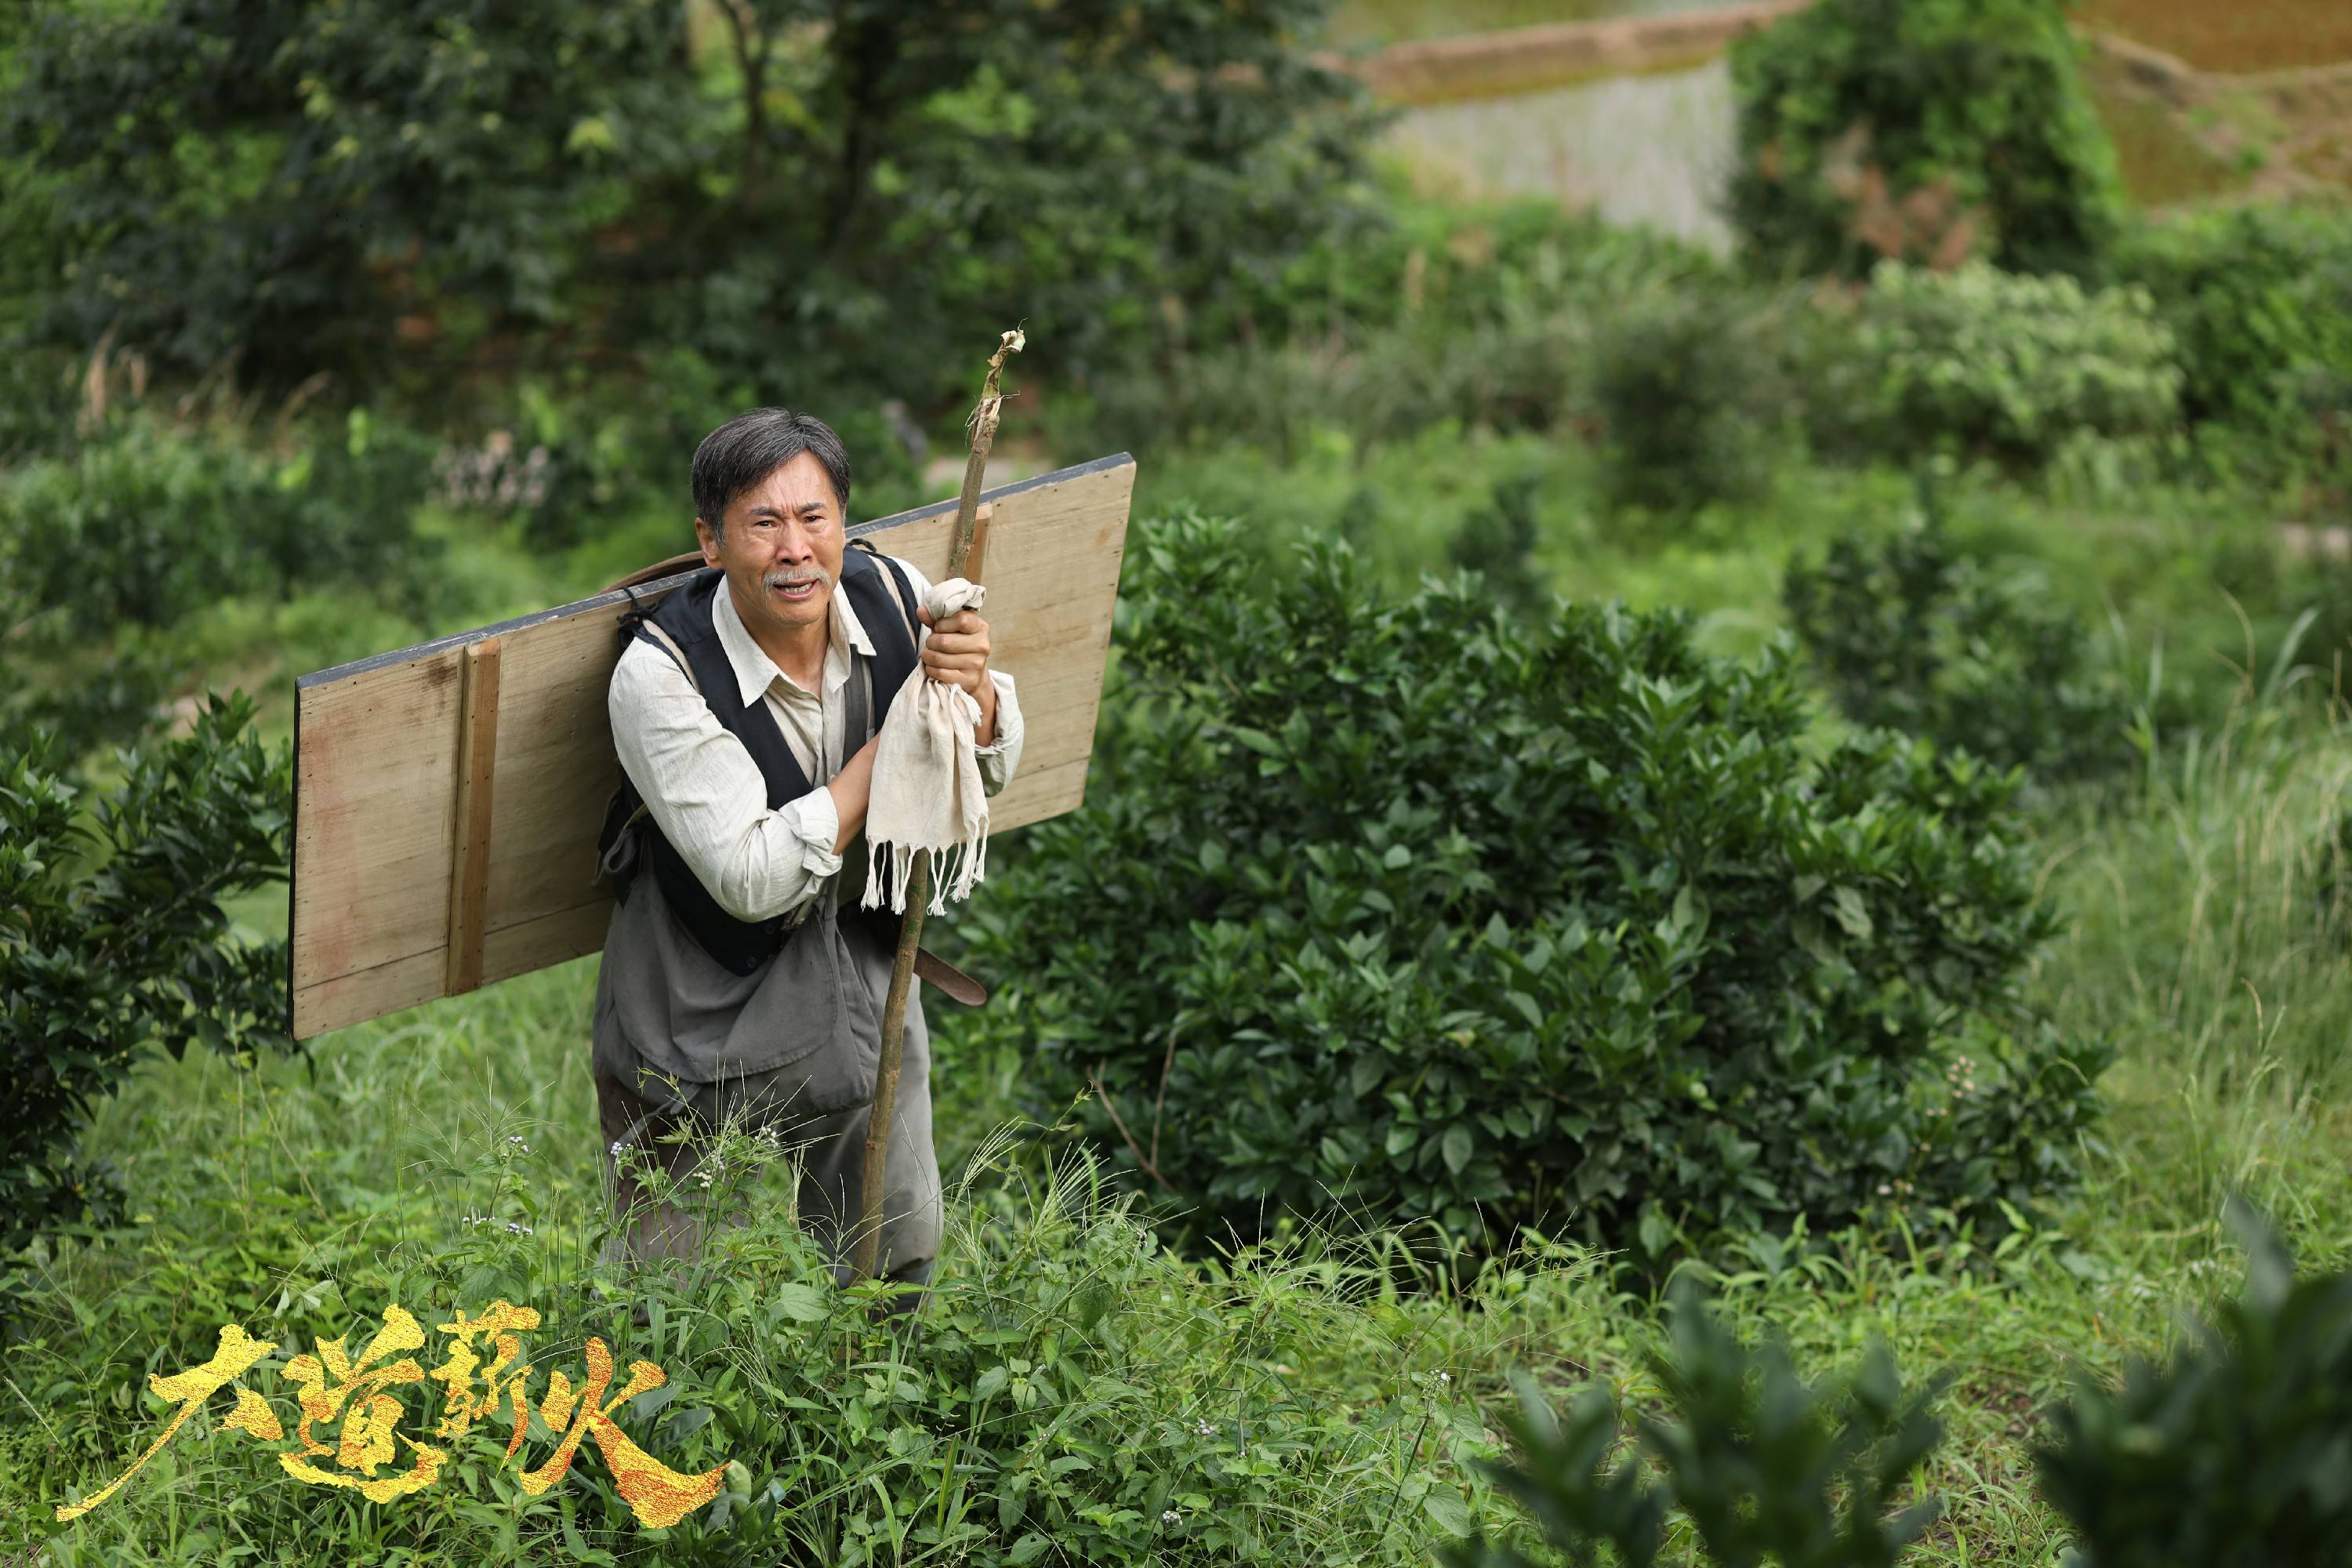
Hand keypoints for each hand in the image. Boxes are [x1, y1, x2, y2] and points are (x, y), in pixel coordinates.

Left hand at [918, 603, 997, 742]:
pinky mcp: (970, 680)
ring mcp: (977, 664)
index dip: (943, 624)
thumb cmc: (958, 645)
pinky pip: (941, 673)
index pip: (961, 620)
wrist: (973, 674)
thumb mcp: (949, 629)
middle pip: (945, 641)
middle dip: (931, 642)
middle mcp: (982, 645)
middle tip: (930, 644)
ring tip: (928, 655)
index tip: (938, 628)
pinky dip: (931, 669)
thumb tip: (921, 610)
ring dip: (928, 656)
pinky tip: (932, 667)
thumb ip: (935, 619)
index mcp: (980, 627)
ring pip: (940, 658)